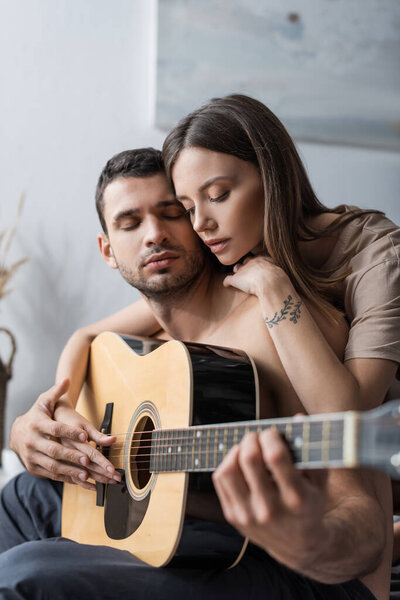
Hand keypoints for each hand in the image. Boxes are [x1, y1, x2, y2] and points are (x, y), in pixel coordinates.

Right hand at [10, 379, 119, 490]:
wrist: (17, 432)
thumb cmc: (37, 415)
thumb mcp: (44, 402)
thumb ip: (56, 392)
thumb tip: (67, 379)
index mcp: (37, 424)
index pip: (55, 429)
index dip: (70, 432)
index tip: (85, 435)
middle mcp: (33, 442)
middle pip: (54, 451)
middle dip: (71, 456)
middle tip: (88, 459)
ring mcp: (32, 457)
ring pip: (52, 466)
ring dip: (70, 471)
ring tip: (86, 474)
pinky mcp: (34, 468)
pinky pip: (51, 474)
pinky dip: (66, 478)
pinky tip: (80, 481)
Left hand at [212, 428, 326, 570]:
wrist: (300, 545)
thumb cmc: (311, 502)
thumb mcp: (319, 479)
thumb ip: (311, 448)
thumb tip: (296, 418)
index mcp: (296, 498)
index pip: (275, 456)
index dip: (271, 436)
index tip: (273, 432)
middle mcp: (270, 510)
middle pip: (249, 459)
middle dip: (253, 438)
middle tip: (259, 436)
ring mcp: (249, 515)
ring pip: (229, 470)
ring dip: (237, 450)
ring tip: (248, 448)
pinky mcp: (234, 517)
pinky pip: (221, 480)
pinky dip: (228, 463)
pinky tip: (240, 461)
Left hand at [223, 256, 287, 296]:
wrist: (271, 282)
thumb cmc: (279, 281)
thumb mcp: (281, 275)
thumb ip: (281, 277)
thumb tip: (284, 284)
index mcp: (263, 260)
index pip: (257, 259)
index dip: (256, 264)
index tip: (258, 269)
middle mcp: (252, 262)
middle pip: (246, 262)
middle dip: (246, 266)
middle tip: (247, 272)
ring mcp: (243, 270)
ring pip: (237, 268)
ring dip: (237, 273)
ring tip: (237, 278)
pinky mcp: (236, 279)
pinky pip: (228, 279)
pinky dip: (227, 282)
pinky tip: (226, 284)